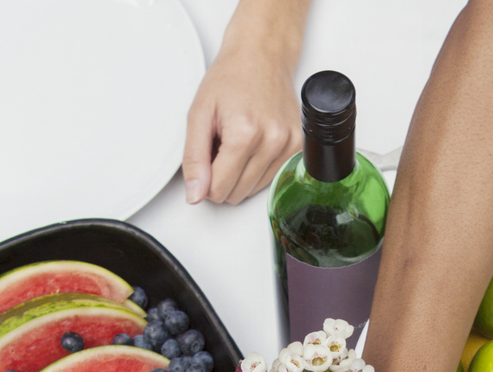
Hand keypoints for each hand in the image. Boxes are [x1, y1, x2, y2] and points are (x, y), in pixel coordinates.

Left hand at [182, 15, 301, 203]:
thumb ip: (193, 159)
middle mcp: (272, 141)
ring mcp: (289, 145)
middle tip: (221, 144)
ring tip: (238, 140)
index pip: (218, 190)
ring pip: (253, 190)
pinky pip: (271, 178)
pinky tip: (254, 142)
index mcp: (244, 134)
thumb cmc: (231, 78)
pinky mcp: (298, 147)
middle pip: (236, 193)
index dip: (205, 179)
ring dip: (241, 172)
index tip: (207, 155)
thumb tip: (195, 195)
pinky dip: (257, 166)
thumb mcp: (198, 114)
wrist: (261, 55)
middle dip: (222, 175)